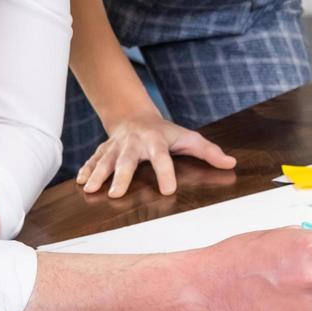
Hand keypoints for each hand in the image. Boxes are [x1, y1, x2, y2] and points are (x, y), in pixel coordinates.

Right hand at [78, 111, 236, 196]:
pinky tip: (80, 182)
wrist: (135, 116)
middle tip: (116, 194)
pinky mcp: (104, 150)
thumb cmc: (165, 133)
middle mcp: (134, 143)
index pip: (162, 157)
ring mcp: (116, 146)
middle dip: (121, 176)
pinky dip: (86, 169)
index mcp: (156, 141)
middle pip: (127, 160)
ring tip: (89, 190)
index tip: (167, 191)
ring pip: (105, 160)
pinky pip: (93, 159)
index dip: (165, 173)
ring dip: (97, 174)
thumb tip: (231, 163)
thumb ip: (208, 152)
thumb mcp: (188, 138)